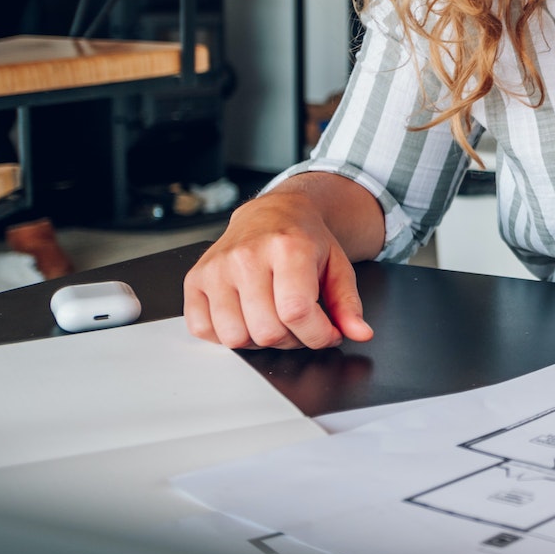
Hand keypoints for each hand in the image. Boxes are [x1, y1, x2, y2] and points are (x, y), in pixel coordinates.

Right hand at [184, 191, 372, 349]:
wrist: (271, 213)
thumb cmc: (304, 240)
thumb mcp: (338, 266)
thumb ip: (349, 303)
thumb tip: (360, 333)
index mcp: (287, 248)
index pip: (296, 312)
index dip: (317, 335)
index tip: (327, 333)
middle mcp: (246, 256)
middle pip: (267, 330)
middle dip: (292, 338)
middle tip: (299, 322)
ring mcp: (215, 269)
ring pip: (235, 337)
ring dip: (259, 340)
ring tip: (273, 318)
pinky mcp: (195, 280)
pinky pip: (204, 330)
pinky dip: (227, 334)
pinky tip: (245, 315)